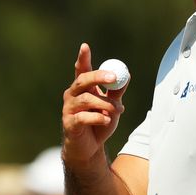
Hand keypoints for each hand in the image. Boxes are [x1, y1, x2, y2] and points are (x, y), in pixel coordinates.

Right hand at [62, 43, 128, 166]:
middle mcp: (72, 95)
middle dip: (98, 77)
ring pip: (87, 100)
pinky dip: (98, 117)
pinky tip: (106, 120)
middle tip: (113, 78)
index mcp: (82, 88)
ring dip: (105, 104)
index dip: (82, 58)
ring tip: (117, 111)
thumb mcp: (112, 106)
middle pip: (82, 80)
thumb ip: (116, 92)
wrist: (89, 148)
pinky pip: (84, 117)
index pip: (81, 69)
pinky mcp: (69, 124)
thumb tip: (126, 75)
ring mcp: (69, 109)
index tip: (85, 46)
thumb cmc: (99, 124)